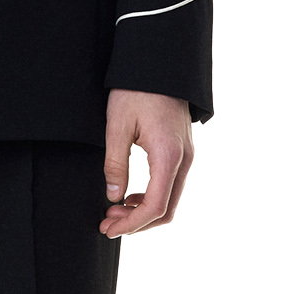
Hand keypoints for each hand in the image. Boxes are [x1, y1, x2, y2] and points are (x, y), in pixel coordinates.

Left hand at [100, 90, 193, 236]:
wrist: (160, 64)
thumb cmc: (136, 90)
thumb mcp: (117, 126)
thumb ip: (115, 164)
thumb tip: (113, 197)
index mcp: (168, 156)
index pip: (155, 206)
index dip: (132, 224)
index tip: (109, 229)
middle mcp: (184, 160)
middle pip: (166, 209)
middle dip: (136, 223)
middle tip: (107, 224)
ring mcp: (186, 156)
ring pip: (170, 199)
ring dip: (142, 211)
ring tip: (113, 211)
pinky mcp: (182, 151)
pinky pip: (170, 185)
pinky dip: (150, 197)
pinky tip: (129, 196)